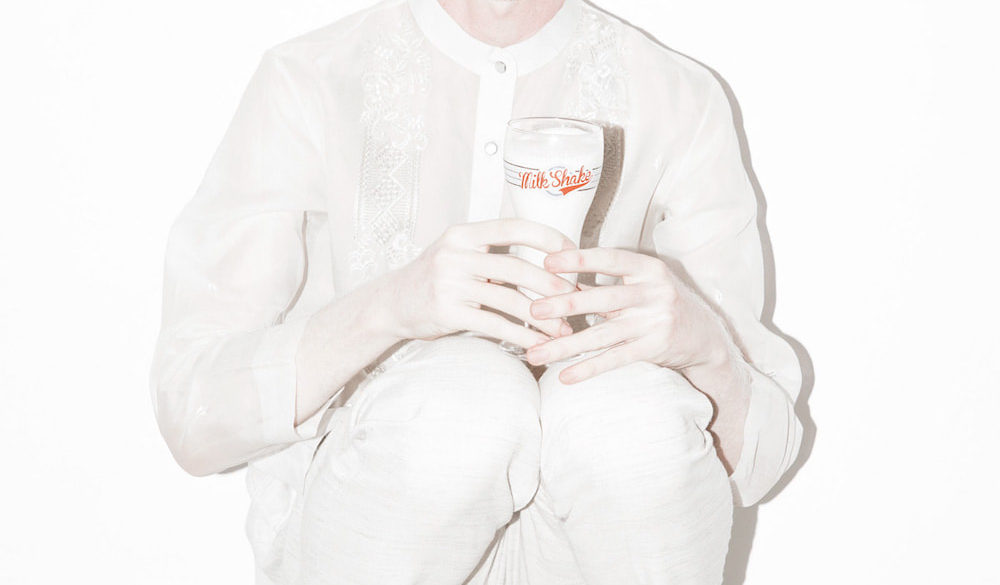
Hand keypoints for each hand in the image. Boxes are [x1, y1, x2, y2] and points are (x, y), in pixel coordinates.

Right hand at [387, 219, 579, 348]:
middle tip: (576, 298)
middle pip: (516, 267)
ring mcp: (449, 283)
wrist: (391, 303)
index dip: (547, 238)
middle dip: (552, 284)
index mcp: (463, 233)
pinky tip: (538, 345)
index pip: (513, 227)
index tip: (573, 253)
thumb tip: (546, 260)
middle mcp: (455, 254)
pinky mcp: (447, 312)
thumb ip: (492, 252)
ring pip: (509, 299)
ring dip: (542, 317)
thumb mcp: (458, 253)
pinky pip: (494, 325)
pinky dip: (521, 336)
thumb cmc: (435, 278)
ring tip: (564, 329)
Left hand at [524, 247, 732, 382]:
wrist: (706, 338)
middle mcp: (654, 292)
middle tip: (533, 310)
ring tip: (536, 354)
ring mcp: (656, 322)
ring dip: (565, 345)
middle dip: (564, 304)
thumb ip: (609, 282)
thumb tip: (559, 278)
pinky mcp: (656, 348)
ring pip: (602, 334)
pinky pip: (615, 359)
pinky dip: (588, 368)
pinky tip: (565, 376)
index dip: (579, 259)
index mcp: (648, 269)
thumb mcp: (644, 285)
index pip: (610, 259)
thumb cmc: (663, 304)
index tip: (548, 262)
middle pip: (602, 298)